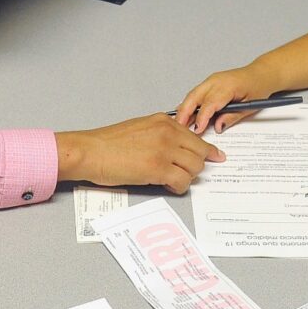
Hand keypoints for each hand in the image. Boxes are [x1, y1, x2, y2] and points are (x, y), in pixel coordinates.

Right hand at [56, 114, 224, 194]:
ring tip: (171, 179)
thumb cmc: (108, 143)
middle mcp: (168, 133)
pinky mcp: (158, 169)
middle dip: (197, 165)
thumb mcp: (139, 128)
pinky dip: (179, 186)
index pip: (196, 137)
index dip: (207, 150)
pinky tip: (168, 185)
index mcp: (164, 122)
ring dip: (187, 177)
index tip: (216, 156)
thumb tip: (175, 148)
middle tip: (187, 173)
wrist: (90, 151)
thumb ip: (160, 134)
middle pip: (200, 152)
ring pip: (195, 168)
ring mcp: (164, 150)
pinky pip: (183, 181)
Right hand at [175, 66, 276, 133]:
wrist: (260, 74)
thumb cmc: (258, 87)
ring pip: (192, 95)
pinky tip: (184, 113)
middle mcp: (216, 81)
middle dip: (184, 113)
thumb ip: (232, 116)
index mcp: (227, 86)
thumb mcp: (250, 106)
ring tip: (179, 124)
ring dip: (184, 109)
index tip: (197, 130)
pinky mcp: (209, 83)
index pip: (210, 103)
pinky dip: (188, 104)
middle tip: (179, 127)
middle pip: (194, 97)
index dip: (201, 118)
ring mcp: (211, 80)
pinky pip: (195, 93)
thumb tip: (218, 126)